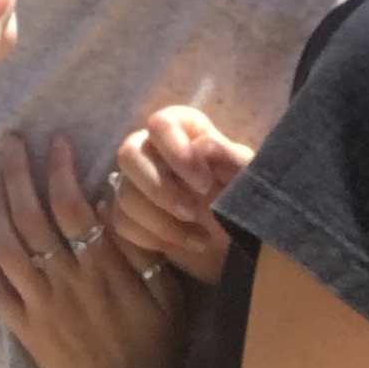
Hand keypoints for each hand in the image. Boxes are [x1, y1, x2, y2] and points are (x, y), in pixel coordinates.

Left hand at [0, 134, 188, 367]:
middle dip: (17, 174)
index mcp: (103, 267)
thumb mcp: (166, 291)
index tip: (57, 140)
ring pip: (9, 248)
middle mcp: (68, 281)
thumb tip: (113, 200)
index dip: (60, 169)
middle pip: (32, 218)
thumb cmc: (156, 343)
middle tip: (10, 142)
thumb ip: (140, 247)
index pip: (72, 206)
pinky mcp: (26, 331)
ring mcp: (42, 306)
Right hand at [112, 107, 251, 284]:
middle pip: (128, 154)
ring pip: (124, 195)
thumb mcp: (246, 178)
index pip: (159, 124)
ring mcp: (137, 182)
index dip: (175, 152)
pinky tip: (183, 244)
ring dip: (161, 222)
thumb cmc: (243, 196)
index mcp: (184, 129)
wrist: (238, 237)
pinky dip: (152, 239)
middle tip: (192, 212)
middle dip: (159, 189)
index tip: (204, 184)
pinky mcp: (129, 213)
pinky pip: (122, 223)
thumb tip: (201, 146)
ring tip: (199, 238)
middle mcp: (153, 148)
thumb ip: (229, 158)